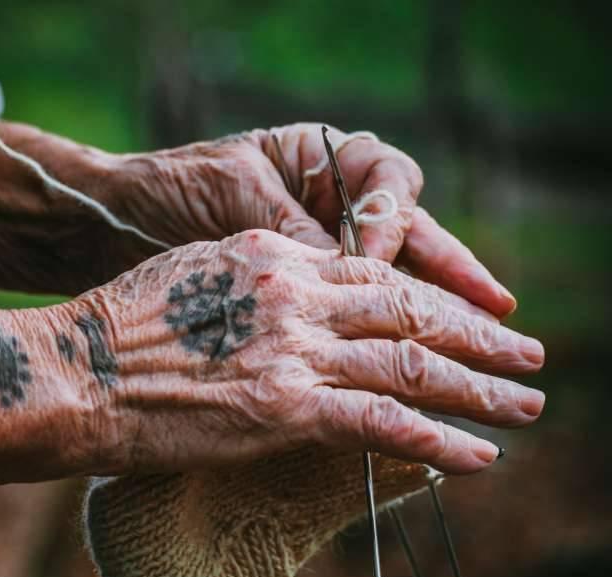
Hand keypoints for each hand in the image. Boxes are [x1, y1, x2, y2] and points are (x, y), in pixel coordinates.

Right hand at [66, 229, 543, 475]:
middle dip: (476, 336)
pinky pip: (383, 422)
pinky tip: (475, 456)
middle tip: (526, 354)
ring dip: (479, 388)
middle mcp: (296, 294)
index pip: (375, 274)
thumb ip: (255, 287)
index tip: (463, 317)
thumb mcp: (194, 278)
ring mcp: (294, 349)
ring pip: (411, 365)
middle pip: (409, 312)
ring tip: (523, 405)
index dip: (430, 298)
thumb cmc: (116, 330)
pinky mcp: (286, 407)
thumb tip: (294, 316)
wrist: (73, 369)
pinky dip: (437, 440)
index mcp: (273, 257)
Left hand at [110, 125, 516, 317]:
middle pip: (409, 245)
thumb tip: (353, 267)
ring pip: (393, 287)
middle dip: (456, 285)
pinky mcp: (296, 299)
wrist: (106, 224)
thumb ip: (291, 230)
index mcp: (319, 165)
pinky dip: (385, 348)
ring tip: (493, 349)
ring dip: (441, 320)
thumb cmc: (167, 193)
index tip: (379, 263)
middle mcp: (325, 215)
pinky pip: (353, 318)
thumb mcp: (231, 199)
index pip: (387, 186)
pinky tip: (422, 376)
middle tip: (505, 324)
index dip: (395, 228)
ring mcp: (312, 256)